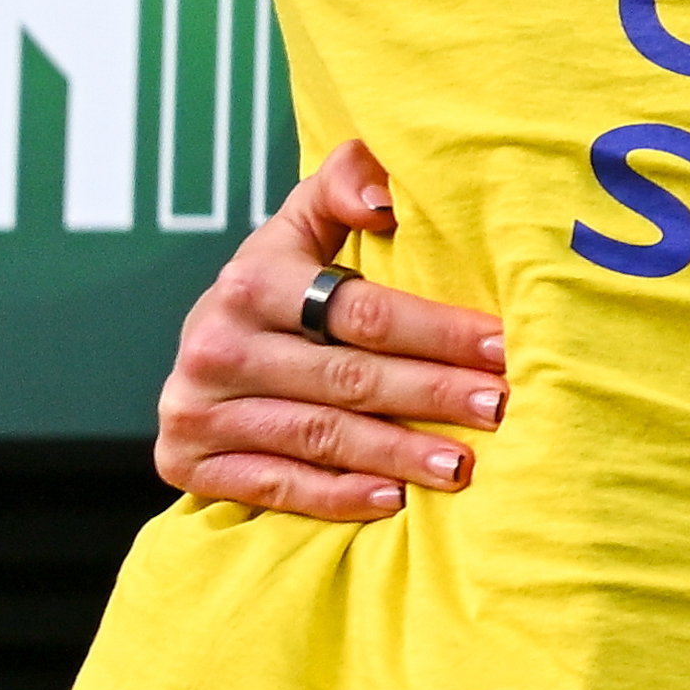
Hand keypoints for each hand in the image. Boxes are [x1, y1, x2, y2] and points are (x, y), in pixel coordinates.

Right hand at [150, 142, 508, 518]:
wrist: (199, 360)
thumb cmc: (276, 292)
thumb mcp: (297, 230)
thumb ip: (340, 189)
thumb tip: (386, 192)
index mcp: (250, 281)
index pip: (363, 311)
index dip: (439, 331)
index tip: (503, 347)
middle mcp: (216, 343)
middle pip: (349, 378)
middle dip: (434, 394)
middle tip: (500, 409)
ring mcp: (197, 407)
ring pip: (320, 436)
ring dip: (398, 453)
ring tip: (463, 465)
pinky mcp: (186, 461)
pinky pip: (276, 486)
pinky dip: (337, 496)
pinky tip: (394, 500)